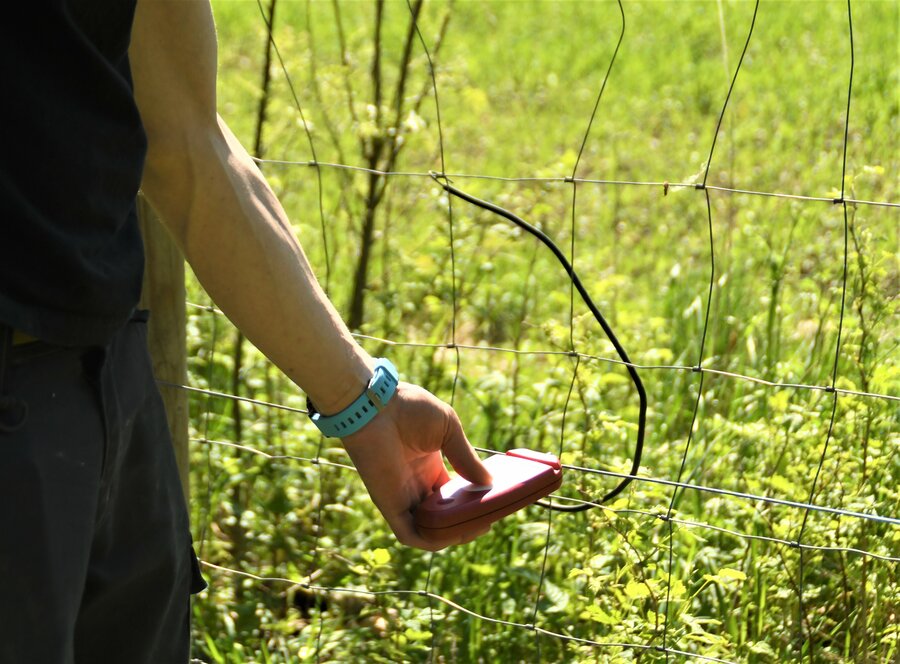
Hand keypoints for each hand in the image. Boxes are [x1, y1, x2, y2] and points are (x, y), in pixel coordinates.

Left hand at [340, 382, 491, 550]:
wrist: (375, 405)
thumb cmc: (409, 409)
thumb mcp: (448, 430)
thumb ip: (466, 457)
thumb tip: (488, 483)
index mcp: (428, 466)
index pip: (452, 494)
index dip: (471, 501)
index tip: (491, 501)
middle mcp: (416, 484)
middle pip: (443, 514)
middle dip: (466, 520)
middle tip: (488, 519)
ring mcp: (402, 496)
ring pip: (429, 529)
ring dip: (452, 535)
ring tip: (476, 528)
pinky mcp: (389, 505)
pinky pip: (410, 534)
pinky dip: (431, 541)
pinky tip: (452, 535)